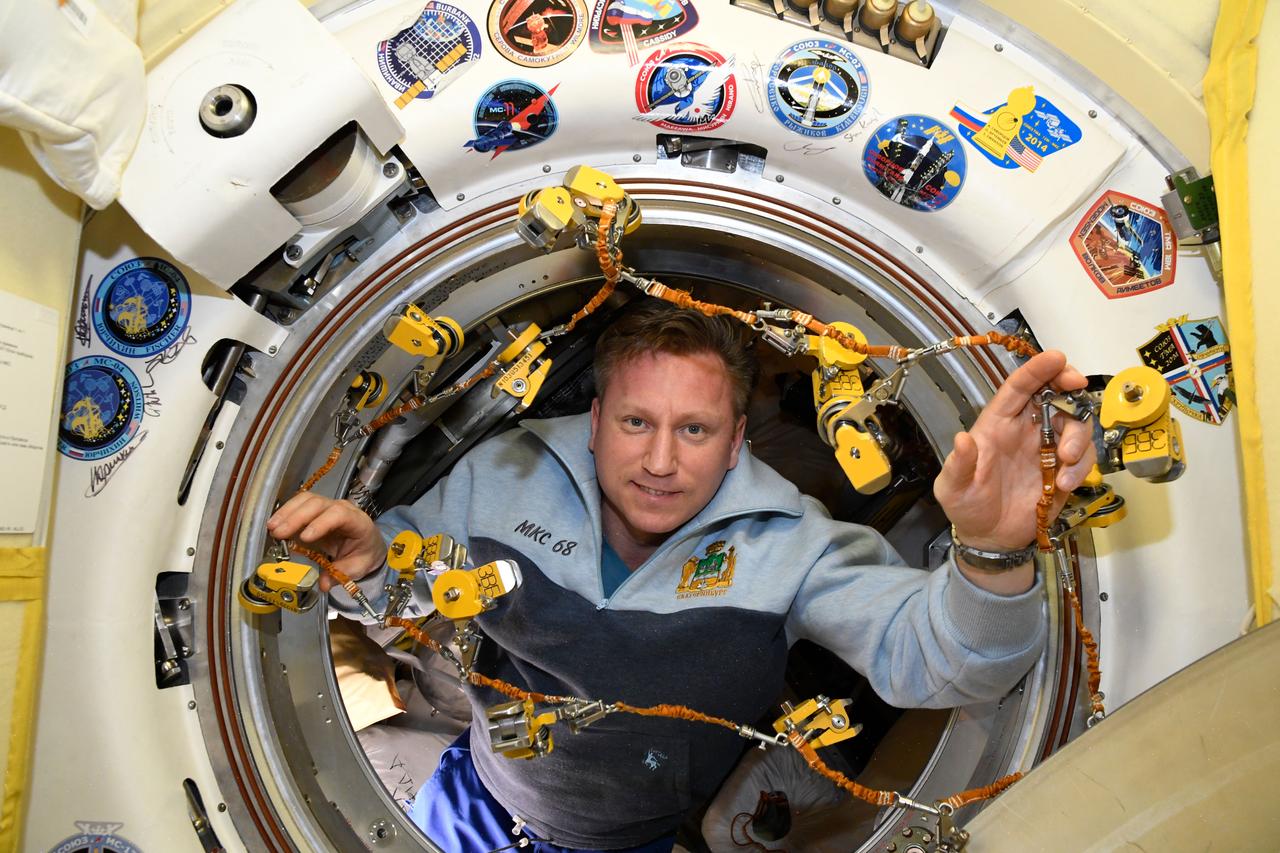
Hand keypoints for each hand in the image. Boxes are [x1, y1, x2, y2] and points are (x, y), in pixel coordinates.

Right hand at [266, 492, 384, 591]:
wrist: (366, 544)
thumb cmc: (363, 554)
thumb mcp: (357, 567)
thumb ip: (340, 574)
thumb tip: (322, 584)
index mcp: (357, 522)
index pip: (339, 514)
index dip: (321, 523)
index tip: (305, 538)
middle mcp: (342, 508)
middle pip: (318, 504)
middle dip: (297, 518)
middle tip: (279, 533)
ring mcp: (328, 506)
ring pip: (307, 500)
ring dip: (287, 513)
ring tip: (272, 528)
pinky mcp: (315, 510)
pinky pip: (300, 504)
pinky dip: (286, 512)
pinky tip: (274, 524)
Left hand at [934, 351, 1096, 552]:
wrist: (990, 538)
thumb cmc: (967, 507)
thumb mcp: (953, 488)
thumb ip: (958, 465)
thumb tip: (962, 440)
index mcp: (996, 425)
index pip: (1017, 388)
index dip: (1035, 370)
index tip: (1055, 357)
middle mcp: (1024, 430)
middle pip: (1053, 394)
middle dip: (1068, 383)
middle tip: (1077, 385)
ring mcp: (1046, 448)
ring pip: (1075, 423)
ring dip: (1078, 436)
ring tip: (1066, 460)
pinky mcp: (1064, 469)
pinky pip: (1083, 457)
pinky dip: (1081, 466)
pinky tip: (1064, 484)